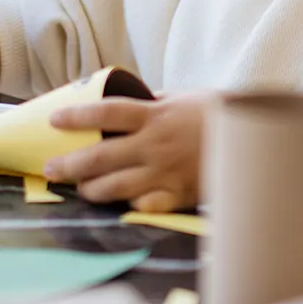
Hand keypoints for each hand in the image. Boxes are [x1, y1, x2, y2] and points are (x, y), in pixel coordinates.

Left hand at [43, 93, 213, 212]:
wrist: (252, 142)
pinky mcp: (177, 195)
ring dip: (91, 190)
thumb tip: (127, 97)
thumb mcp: (182, 97)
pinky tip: (120, 204)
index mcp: (154, 115)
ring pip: (115, 187)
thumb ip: (152, 101)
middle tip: (50, 167)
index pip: (106, 113)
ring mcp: (164, 172)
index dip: (77, 117)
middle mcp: (154, 144)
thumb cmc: (216, 114)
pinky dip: (128, 206)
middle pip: (101, 156)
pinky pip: (143, 206)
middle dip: (70, 164)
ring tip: (80, 188)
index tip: (54, 119)